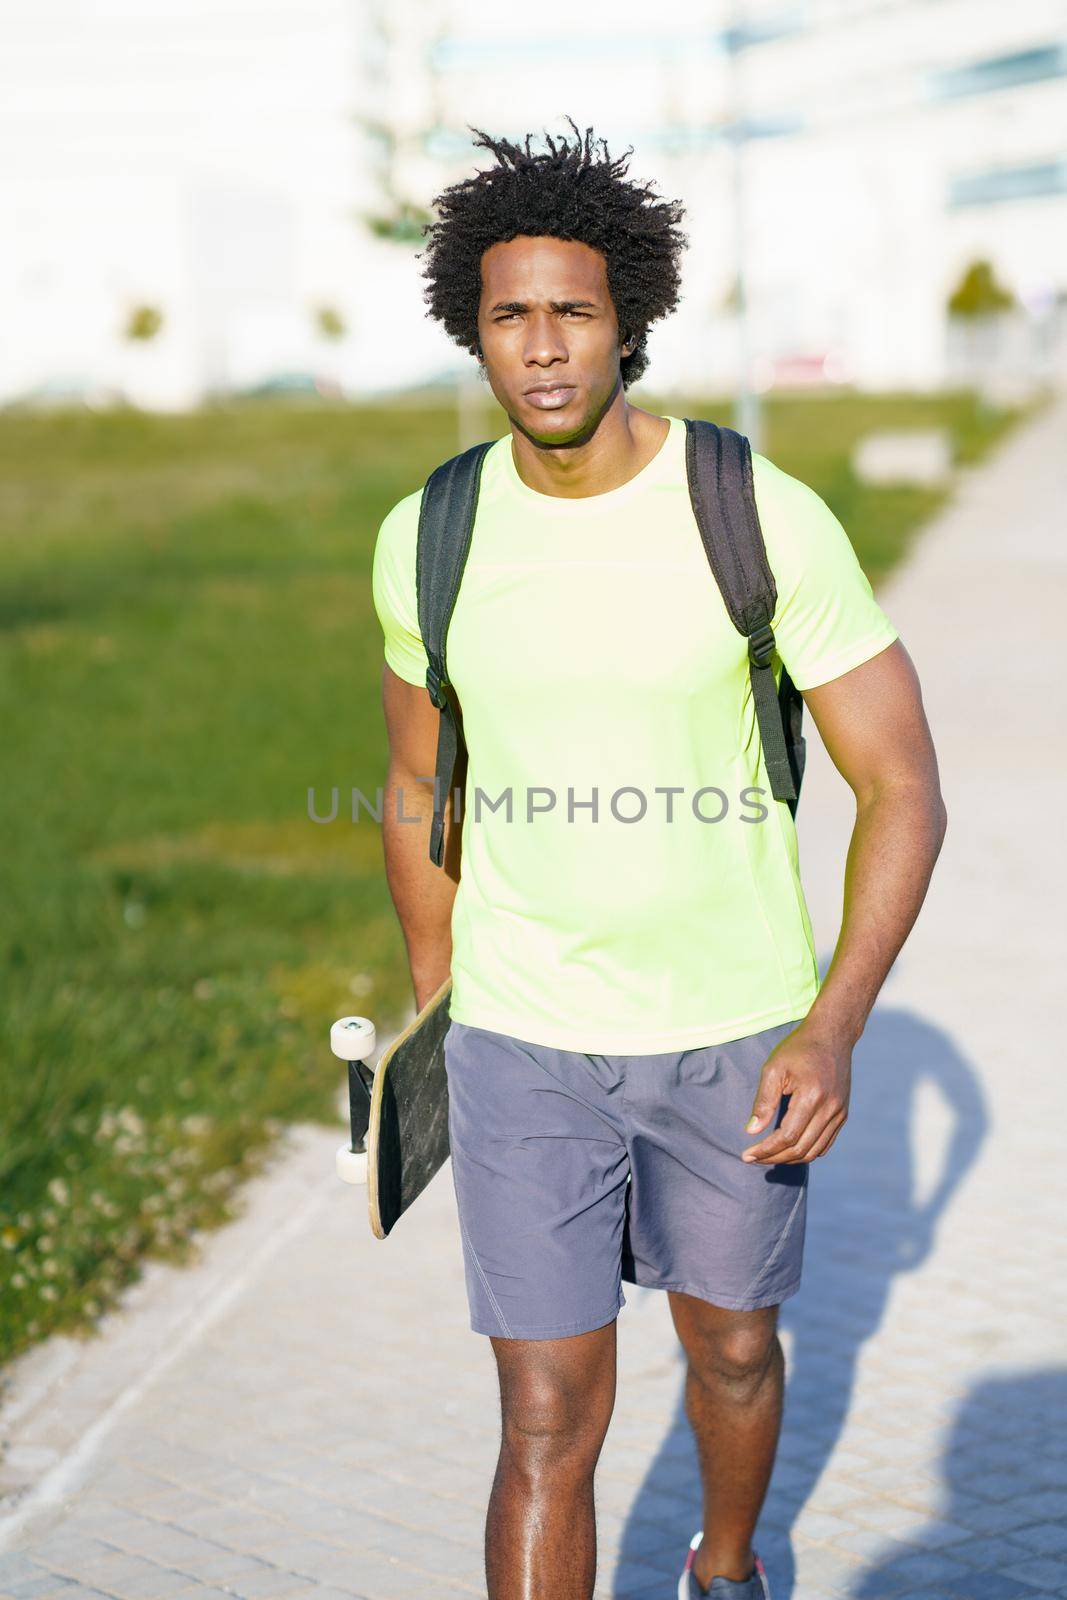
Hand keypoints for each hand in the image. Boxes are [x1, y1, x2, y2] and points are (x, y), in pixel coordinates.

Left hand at [742, 1023, 851, 1164]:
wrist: (832, 1035)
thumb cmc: (798, 1049)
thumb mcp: (774, 1068)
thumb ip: (763, 1101)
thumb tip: (752, 1131)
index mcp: (811, 1097)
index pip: (787, 1137)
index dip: (766, 1150)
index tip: (747, 1155)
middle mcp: (830, 1109)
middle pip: (801, 1149)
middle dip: (774, 1158)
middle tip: (754, 1158)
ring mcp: (839, 1113)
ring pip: (814, 1151)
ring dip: (790, 1159)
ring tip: (769, 1156)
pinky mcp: (843, 1114)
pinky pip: (825, 1144)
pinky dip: (807, 1152)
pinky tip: (789, 1148)